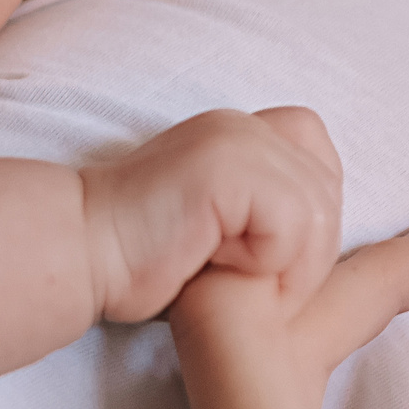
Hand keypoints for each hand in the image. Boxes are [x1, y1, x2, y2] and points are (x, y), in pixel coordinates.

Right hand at [81, 106, 343, 322]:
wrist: (81, 253)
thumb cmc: (140, 257)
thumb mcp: (217, 225)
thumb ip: (264, 211)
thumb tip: (323, 235)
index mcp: (240, 132)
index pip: (322, 163)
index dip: (308, 222)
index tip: (262, 261)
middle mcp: (243, 124)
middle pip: (328, 191)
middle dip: (306, 253)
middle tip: (254, 283)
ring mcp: (235, 140)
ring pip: (317, 211)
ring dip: (289, 265)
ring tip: (238, 281)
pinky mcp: (227, 168)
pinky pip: (291, 224)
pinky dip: (267, 262)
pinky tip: (219, 266)